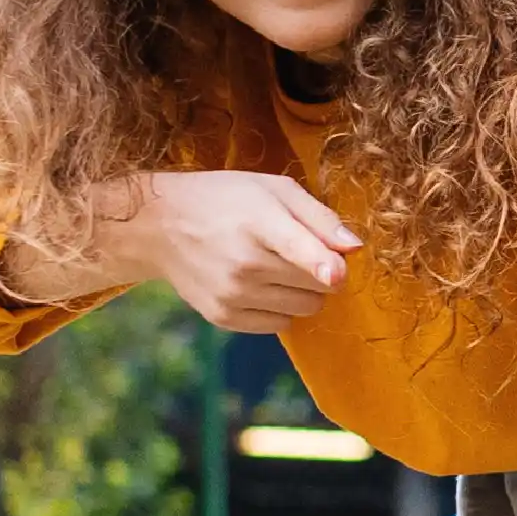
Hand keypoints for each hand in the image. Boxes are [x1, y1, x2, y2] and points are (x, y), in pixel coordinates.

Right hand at [112, 170, 359, 331]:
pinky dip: (280, 309)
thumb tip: (355, 248)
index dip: (326, 267)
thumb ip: (319, 217)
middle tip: (298, 251)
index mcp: (258, 223)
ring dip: (303, 292)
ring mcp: (232, 295)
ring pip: (304, 309)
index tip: (339, 275)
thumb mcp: (273, 190)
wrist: (161, 224)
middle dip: (321, 272)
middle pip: (317, 286)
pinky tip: (258, 284)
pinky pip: (280, 325)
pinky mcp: (224, 317)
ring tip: (275, 265)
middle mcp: (244, 264)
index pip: (299, 251)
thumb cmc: (225, 200)